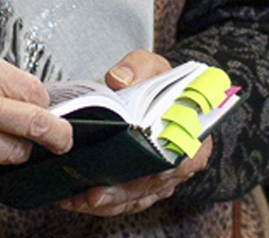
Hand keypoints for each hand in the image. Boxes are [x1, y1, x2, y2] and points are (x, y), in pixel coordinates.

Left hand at [53, 50, 210, 216]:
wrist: (156, 93)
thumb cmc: (159, 82)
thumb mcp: (152, 65)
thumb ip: (137, 67)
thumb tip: (118, 80)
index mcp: (192, 133)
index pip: (178, 161)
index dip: (154, 173)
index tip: (128, 177)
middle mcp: (180, 162)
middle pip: (151, 186)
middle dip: (120, 194)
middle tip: (90, 195)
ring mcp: (162, 177)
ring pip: (136, 199)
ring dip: (107, 203)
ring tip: (76, 200)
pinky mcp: (144, 185)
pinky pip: (125, 202)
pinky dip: (103, 204)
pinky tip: (77, 200)